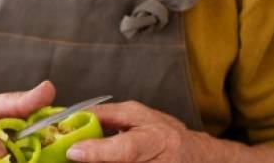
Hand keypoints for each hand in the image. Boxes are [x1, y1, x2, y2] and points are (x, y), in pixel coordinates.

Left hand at [67, 101, 273, 162]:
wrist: (200, 159)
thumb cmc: (167, 134)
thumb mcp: (141, 116)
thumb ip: (111, 116)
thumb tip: (78, 116)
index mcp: (159, 140)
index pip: (126, 149)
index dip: (99, 152)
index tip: (73, 152)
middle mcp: (162, 162)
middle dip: (95, 161)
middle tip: (74, 157)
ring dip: (101, 162)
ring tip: (86, 157)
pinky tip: (98, 159)